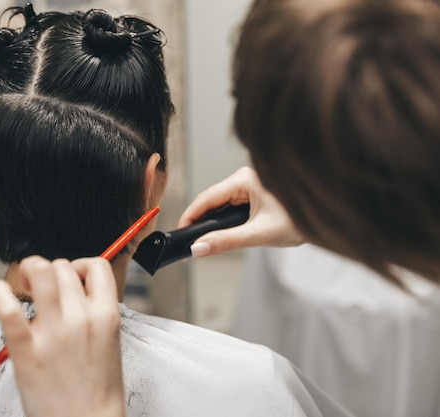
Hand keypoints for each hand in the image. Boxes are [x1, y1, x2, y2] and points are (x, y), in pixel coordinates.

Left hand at [0, 256, 125, 416]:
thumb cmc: (95, 389)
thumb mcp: (109, 341)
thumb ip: (94, 311)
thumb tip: (72, 285)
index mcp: (106, 316)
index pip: (97, 266)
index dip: (81, 265)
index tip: (71, 277)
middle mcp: (81, 319)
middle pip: (62, 266)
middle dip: (51, 271)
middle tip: (42, 287)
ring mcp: (54, 332)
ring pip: (41, 272)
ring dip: (30, 270)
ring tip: (25, 286)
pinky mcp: (26, 349)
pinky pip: (8, 308)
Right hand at [178, 167, 303, 255]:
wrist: (328, 219)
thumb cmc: (300, 220)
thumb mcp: (259, 234)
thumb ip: (226, 242)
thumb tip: (198, 248)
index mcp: (244, 180)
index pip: (206, 198)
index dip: (190, 216)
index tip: (180, 234)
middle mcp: (245, 179)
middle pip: (211, 201)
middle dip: (200, 223)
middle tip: (191, 244)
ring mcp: (250, 186)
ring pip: (221, 205)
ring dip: (213, 224)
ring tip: (204, 243)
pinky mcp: (256, 195)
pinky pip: (232, 208)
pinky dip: (225, 222)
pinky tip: (223, 236)